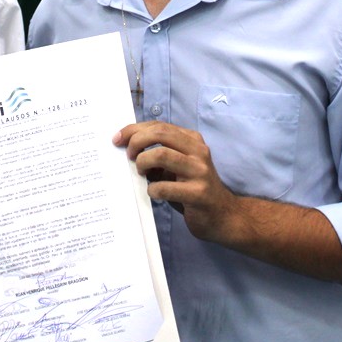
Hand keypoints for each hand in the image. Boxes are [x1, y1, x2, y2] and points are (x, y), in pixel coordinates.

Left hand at [116, 121, 235, 243]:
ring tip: (141, 173)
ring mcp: (200, 172)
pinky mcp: (198, 193)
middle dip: (136, 141)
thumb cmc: (192, 189)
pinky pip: (164, 187)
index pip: (159, 126)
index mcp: (193, 141)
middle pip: (160, 134)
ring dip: (143, 163)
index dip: (134, 130)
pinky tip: (154, 193)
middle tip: (129, 156)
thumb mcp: (178, 166)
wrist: (223, 215)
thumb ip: (160, 153)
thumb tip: (128, 146)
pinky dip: (152, 190)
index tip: (118, 139)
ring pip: (161, 155)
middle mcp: (199, 152)